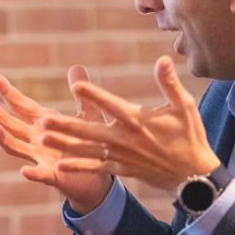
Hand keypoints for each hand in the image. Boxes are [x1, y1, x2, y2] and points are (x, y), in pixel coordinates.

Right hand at [0, 66, 114, 213]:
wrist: (98, 178)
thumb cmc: (91, 145)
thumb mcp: (89, 114)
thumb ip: (81, 92)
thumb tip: (75, 66)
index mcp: (44, 124)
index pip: (21, 105)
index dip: (7, 92)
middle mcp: (36, 141)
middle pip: (11, 125)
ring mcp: (41, 159)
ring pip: (17, 148)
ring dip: (3, 139)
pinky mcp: (54, 176)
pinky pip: (42, 175)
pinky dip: (33, 174)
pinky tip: (24, 171)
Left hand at [41, 56, 221, 191]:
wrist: (193, 175)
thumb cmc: (189, 136)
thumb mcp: (185, 106)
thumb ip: (170, 83)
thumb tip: (162, 59)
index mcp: (138, 120)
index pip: (112, 105)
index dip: (94, 95)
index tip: (76, 86)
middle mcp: (126, 139)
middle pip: (90, 131)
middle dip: (66, 126)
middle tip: (42, 120)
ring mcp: (122, 156)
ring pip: (87, 150)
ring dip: (64, 144)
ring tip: (41, 138)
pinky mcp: (122, 169)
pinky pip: (97, 168)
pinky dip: (79, 166)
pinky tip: (60, 165)